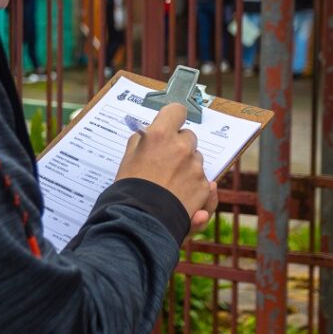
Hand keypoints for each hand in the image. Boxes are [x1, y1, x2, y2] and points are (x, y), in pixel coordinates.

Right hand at [115, 103, 218, 234]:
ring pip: (196, 159)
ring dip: (187, 166)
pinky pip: (203, 180)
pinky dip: (195, 186)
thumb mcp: (127, 158)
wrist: (140, 222)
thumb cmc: (130, 189)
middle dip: (179, 145)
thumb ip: (141, 141)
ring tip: (169, 184)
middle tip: (164, 161)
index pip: (177, 110)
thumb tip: (149, 132)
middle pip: (188, 136)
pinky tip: (179, 196)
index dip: (173, 117)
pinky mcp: (204, 187)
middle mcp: (182, 147)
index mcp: (161, 135)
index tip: (169, 124)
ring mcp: (196, 167)